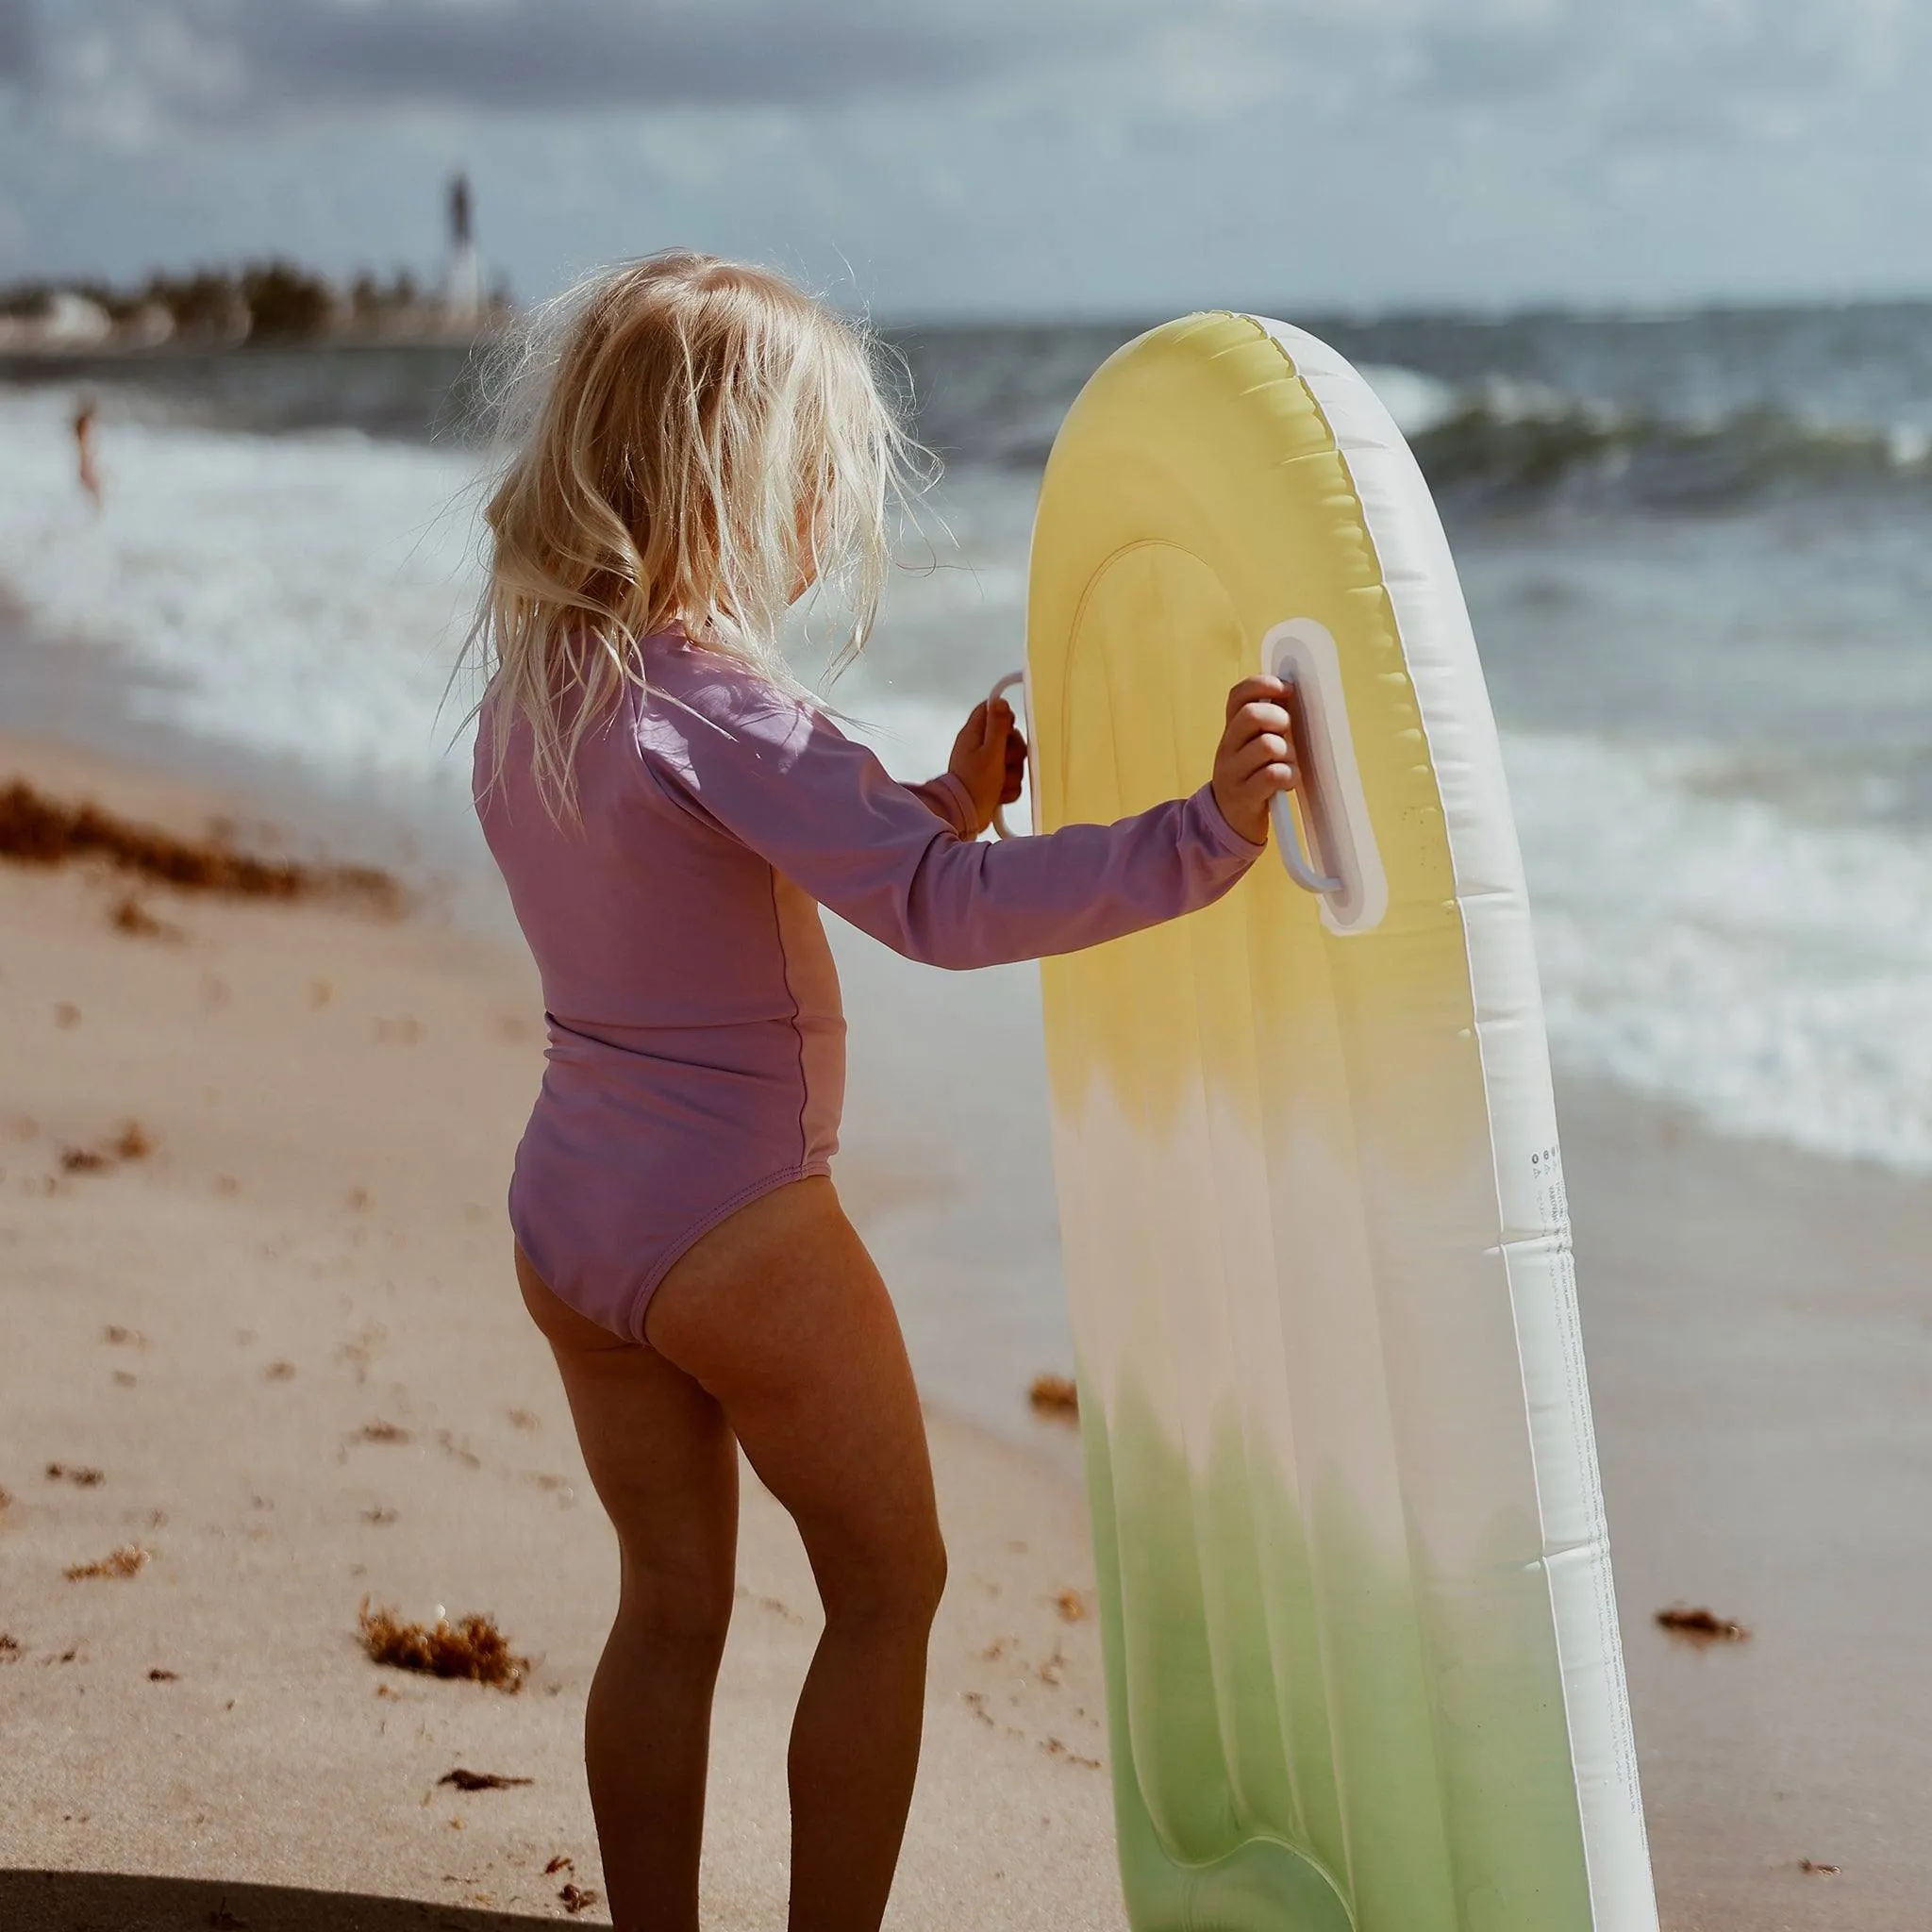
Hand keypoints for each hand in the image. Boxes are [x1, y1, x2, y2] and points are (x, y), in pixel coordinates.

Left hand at [948, 696, 1026, 832]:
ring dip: (1012, 774)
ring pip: (1013, 761)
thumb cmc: (975, 783)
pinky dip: (1008, 788)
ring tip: (999, 784)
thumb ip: (997, 726)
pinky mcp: (993, 782)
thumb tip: (999, 700)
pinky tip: (999, 795)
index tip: (1008, 730)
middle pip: (1009, 737)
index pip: (990, 710)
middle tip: (1004, 762)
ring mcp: (987, 766)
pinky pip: (1012, 780)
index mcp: (974, 734)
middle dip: (1014, 752)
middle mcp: (980, 747)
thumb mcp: (990, 752)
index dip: (1004, 716)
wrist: (966, 816)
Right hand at [1212, 675, 1296, 844]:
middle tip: (1287, 733)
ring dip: (1288, 754)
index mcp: (1231, 730)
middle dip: (1279, 719)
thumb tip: (1292, 694)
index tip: (1286, 690)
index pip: (1237, 696)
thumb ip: (1268, 723)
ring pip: (1268, 745)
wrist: (1228, 820)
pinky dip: (1289, 776)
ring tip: (1288, 764)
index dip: (1262, 684)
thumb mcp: (1252, 746)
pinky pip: (1274, 775)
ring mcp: (1232, 772)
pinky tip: (1288, 782)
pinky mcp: (1244, 796)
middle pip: (1252, 715)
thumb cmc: (1252, 777)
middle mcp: (1227, 747)